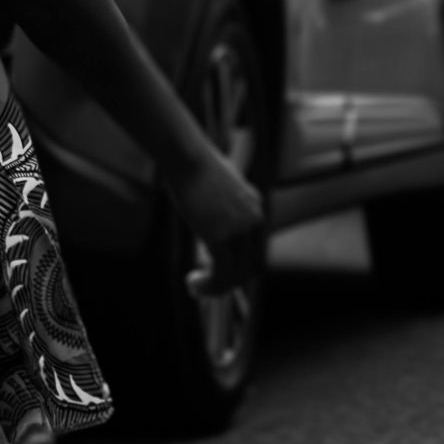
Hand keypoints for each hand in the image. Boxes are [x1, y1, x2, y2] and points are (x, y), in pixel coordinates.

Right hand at [172, 141, 263, 296]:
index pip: (256, 246)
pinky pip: (221, 271)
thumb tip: (210, 219)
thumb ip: (220, 203)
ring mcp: (238, 227)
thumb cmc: (193, 165)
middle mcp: (253, 217)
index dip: (241, 265)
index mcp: (255, 205)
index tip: (219, 271)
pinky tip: (193, 283)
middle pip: (253, 263)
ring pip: (237, 272)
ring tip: (197, 288)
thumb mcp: (216, 183)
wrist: (187, 155)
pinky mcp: (220, 235)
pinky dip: (209, 284)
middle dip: (232, 280)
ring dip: (218, 287)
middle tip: (209, 286)